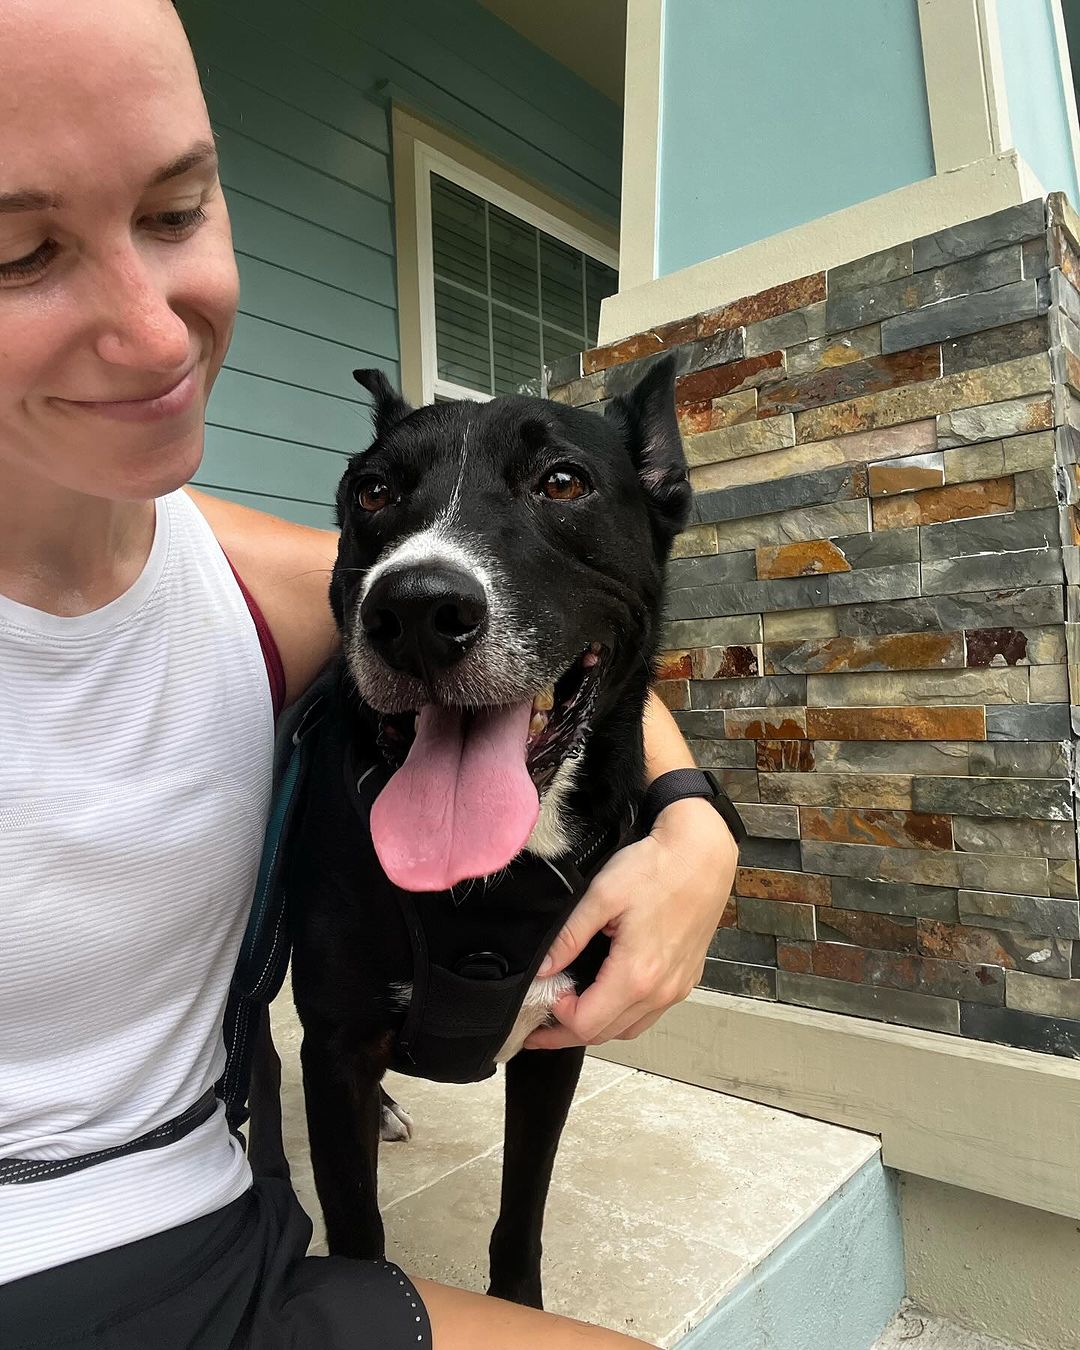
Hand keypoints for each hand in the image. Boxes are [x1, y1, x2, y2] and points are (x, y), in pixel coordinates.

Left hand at [523, 797, 737, 1048]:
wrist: (702, 855)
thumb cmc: (656, 869)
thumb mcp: (601, 896)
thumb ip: (568, 937)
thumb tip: (543, 969)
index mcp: (636, 975)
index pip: (586, 1024)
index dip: (556, 1019)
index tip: (542, 997)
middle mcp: (661, 991)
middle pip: (606, 1034)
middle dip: (567, 1033)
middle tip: (539, 1027)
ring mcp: (677, 988)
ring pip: (629, 1029)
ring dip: (597, 1027)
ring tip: (569, 1014)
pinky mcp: (685, 978)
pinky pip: (649, 1013)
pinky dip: (623, 1016)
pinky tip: (607, 998)